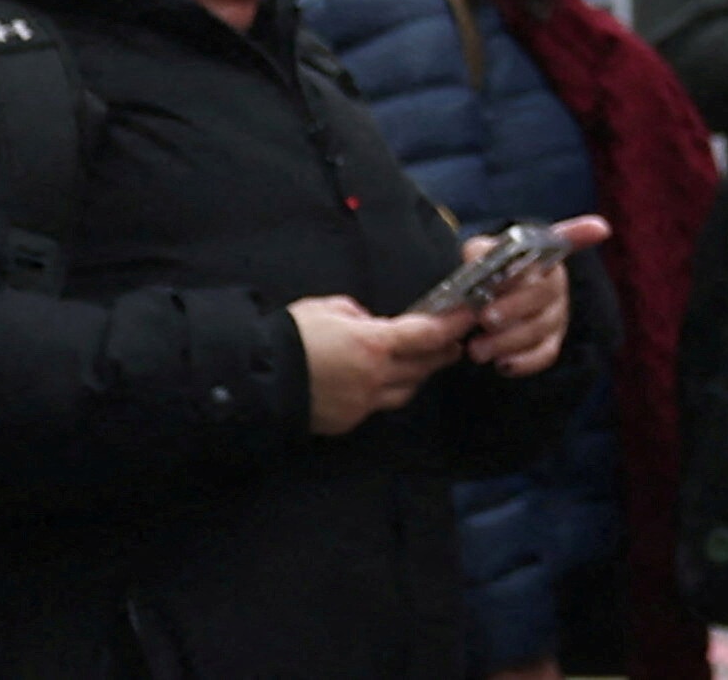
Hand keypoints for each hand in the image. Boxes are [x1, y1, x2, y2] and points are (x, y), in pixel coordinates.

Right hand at [291, 295, 477, 437]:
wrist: (259, 379)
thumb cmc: (292, 336)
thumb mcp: (328, 307)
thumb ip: (358, 314)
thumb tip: (370, 323)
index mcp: (374, 343)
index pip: (426, 334)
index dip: (452, 325)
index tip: (468, 315)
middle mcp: (376, 376)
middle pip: (423, 366)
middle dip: (442, 352)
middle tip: (454, 341)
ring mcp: (364, 402)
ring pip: (405, 391)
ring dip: (418, 375)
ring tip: (423, 361)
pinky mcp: (350, 420)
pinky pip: (378, 404)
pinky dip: (385, 390)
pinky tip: (381, 380)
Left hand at [455, 218, 609, 373]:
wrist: (483, 307)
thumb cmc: (485, 277)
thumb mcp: (478, 258)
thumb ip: (478, 256)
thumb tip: (475, 261)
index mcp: (539, 255)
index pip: (564, 239)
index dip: (581, 233)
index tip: (600, 228)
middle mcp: (555, 283)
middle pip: (544, 293)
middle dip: (514, 307)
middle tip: (485, 318)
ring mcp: (557, 315)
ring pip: (541, 328)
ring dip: (507, 341)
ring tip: (476, 349)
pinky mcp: (551, 343)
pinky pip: (545, 355)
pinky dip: (523, 362)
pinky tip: (500, 364)